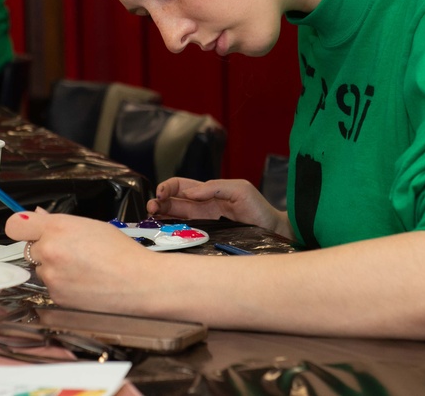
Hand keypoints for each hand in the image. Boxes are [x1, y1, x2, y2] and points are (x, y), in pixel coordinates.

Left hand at [4, 209, 164, 311]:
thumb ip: (59, 221)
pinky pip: (51, 287)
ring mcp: (51, 277)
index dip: (21, 227)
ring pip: (41, 269)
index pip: (15, 225)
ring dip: (55, 268)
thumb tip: (36, 215)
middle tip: (72, 251)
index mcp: (56, 228)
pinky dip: (63, 285)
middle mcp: (49, 252)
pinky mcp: (55, 297)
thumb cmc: (121, 252)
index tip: (26, 230)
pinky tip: (84, 282)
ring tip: (84, 268)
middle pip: (30, 248)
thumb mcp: (91, 226)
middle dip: (45, 249)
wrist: (138, 283)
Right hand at [147, 177, 291, 237]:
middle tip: (151, 209)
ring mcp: (202, 223)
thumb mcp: (240, 189)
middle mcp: (201, 207)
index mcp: (207, 193)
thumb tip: (189, 194)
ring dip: (160, 217)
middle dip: (157, 202)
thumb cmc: (259, 208)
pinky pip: (183, 234)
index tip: (161, 194)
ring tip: (151, 219)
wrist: (273, 231)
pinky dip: (170, 232)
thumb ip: (215, 187)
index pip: (180, 186)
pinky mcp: (205, 237)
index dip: (167, 187)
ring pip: (174, 218)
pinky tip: (163, 232)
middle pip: (171, 202)